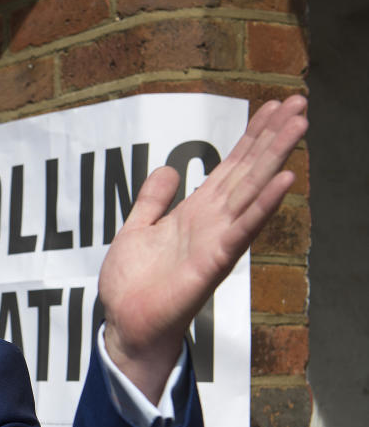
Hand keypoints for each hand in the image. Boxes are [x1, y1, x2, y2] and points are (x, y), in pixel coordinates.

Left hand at [99, 94, 307, 402]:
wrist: (126, 324)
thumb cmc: (133, 285)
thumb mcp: (136, 230)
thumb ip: (152, 200)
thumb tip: (169, 168)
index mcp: (195, 213)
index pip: (230, 167)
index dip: (250, 137)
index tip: (273, 107)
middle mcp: (212, 223)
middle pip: (248, 171)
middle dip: (272, 137)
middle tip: (300, 102)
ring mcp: (217, 241)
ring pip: (252, 191)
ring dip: (276, 158)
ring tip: (299, 125)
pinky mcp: (214, 263)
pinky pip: (242, 230)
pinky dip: (263, 205)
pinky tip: (285, 180)